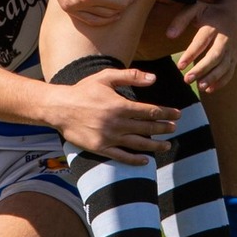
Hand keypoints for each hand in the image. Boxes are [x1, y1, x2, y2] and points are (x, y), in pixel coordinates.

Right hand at [47, 67, 177, 163]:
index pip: (150, 111)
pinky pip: (122, 156)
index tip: (177, 114)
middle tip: (174, 128)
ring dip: (155, 145)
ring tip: (167, 145)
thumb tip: (153, 78)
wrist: (60, 107)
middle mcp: (117, 123)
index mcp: (120, 105)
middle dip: (163, 128)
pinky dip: (135, 160)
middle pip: (147, 127)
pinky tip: (145, 160)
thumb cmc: (84, 90)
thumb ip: (131, 76)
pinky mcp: (100, 148)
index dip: (165, 113)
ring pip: (138, 144)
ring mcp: (109, 137)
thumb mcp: (106, 77)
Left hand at [169, 0, 236, 92]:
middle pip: (215, 56)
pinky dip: (222, 81)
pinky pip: (230, 71)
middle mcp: (224, 39)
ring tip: (200, 86)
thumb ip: (181, 19)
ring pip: (224, 66)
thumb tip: (169, 35)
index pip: (202, 41)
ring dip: (213, 78)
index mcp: (213, 26)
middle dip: (202, 69)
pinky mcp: (235, 56)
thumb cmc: (212, 11)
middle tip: (187, 79)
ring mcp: (232, 49)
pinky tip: (210, 89)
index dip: (191, 54)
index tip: (180, 66)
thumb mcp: (196, 8)